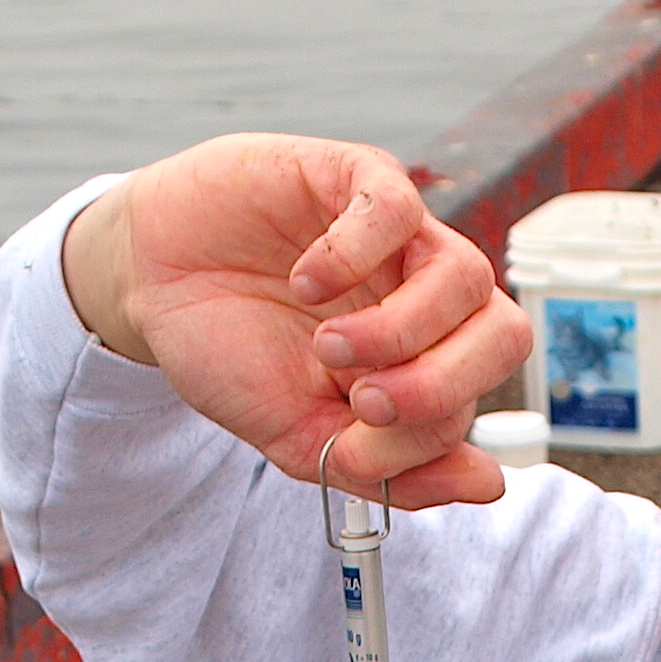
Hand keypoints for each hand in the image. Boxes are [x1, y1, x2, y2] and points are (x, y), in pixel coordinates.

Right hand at [61, 135, 534, 509]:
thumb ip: (390, 470)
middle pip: (505, 334)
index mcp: (424, 362)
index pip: (472, 402)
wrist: (156, 285)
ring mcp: (399, 236)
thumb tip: (491, 485)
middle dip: (441, 385)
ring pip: (466, 275)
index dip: (420, 435)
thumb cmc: (235, 353)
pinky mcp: (354, 176)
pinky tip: (305, 280)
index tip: (348, 437)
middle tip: (365, 399)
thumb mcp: (302, 439)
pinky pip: (396, 207)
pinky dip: (354, 254)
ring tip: (327, 346)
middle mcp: (427, 297)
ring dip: (400, 330)